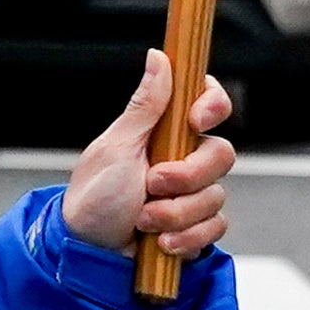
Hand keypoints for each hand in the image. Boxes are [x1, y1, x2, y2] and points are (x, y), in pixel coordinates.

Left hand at [61, 51, 239, 268]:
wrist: (89, 252)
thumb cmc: (94, 196)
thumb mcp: (117, 147)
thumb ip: (145, 106)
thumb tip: (159, 57)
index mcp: (166, 131)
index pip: (208, 103)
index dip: (212, 105)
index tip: (196, 121)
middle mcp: (184, 159)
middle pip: (221, 154)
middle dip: (187, 176)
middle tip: (152, 185)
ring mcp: (192, 194)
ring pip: (216, 196)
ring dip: (176, 213)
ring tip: (143, 221)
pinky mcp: (196, 226)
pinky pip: (215, 227)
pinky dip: (187, 237)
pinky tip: (162, 242)